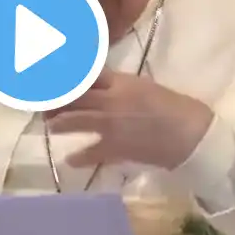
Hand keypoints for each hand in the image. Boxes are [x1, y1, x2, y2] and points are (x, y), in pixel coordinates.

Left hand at [46, 70, 212, 170]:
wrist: (189, 133)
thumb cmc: (171, 106)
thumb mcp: (142, 86)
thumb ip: (116, 85)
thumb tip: (94, 84)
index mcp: (120, 82)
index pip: (84, 74)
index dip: (64, 75)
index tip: (50, 76)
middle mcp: (110, 100)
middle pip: (73, 96)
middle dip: (55, 99)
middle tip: (45, 104)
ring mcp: (110, 125)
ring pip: (74, 120)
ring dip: (59, 123)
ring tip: (52, 126)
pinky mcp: (115, 147)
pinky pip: (90, 152)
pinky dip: (78, 157)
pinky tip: (70, 159)